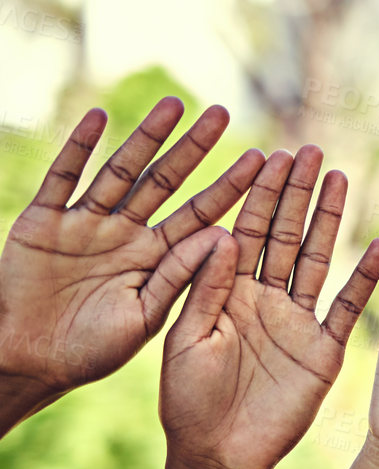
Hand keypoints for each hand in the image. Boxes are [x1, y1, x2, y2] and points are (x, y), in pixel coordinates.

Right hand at [0, 98, 262, 409]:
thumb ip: (179, 277)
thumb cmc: (91, 351)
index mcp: (155, 257)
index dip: (229, 186)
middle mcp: (125, 233)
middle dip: (192, 148)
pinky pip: (63, 178)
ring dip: (145, 137)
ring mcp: (85, 224)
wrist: (27, 362)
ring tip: (173, 105)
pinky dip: (77, 148)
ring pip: (120, 171)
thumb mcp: (144, 317)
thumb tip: (224, 235)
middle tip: (222, 112)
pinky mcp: (43, 221)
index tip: (262, 158)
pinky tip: (97, 117)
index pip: (200, 213)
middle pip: (165, 181)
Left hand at [160, 146, 378, 468]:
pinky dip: (364, 280)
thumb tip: (223, 235)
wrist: (218, 456)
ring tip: (341, 178)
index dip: (259, 195)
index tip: (271, 156)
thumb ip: (206, 290)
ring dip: (329, 220)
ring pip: (316, 260)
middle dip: (296, 193)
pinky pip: (347, 309)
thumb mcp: (186, 341)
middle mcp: (264, 299)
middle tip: (310, 151)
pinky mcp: (323, 350)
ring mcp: (297, 322)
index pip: (245, 231)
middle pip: (284, 235)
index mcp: (225, 292)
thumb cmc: (187, 403)